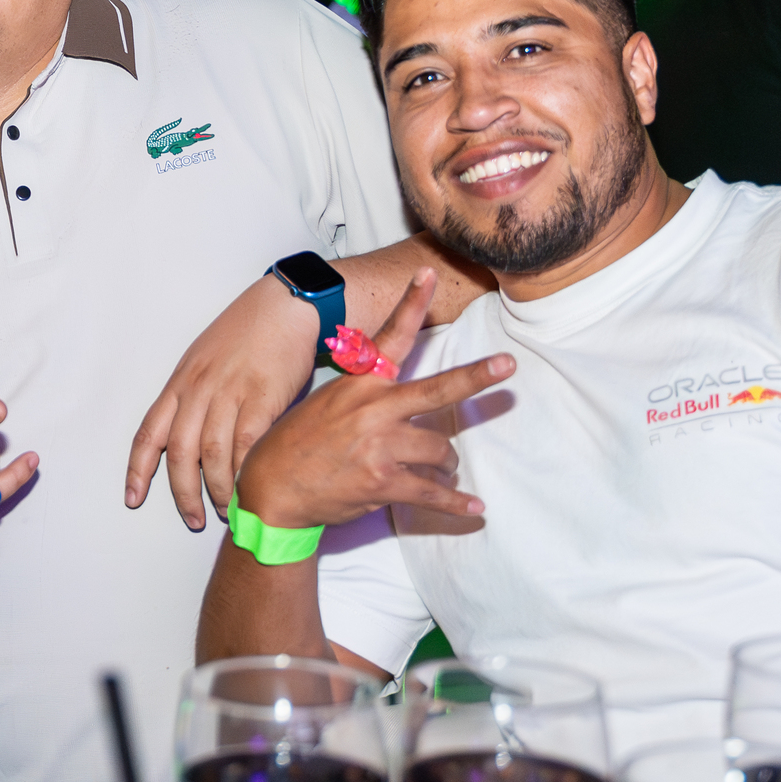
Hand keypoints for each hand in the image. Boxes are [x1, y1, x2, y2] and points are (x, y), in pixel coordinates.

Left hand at [127, 272, 322, 527]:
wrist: (286, 305)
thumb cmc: (247, 333)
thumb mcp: (205, 360)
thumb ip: (196, 399)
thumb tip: (196, 444)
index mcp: (180, 382)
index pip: (149, 433)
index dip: (138, 470)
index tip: (132, 498)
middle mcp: (198, 389)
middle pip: (180, 452)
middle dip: (183, 493)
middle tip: (194, 518)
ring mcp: (230, 392)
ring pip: (213, 454)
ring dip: (219, 490)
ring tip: (227, 510)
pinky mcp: (263, 397)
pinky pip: (248, 445)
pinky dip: (246, 473)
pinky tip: (250, 490)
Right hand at [232, 271, 513, 530]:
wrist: (272, 488)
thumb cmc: (298, 444)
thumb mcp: (326, 403)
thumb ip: (367, 396)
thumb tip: (406, 404)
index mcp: (360, 385)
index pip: (390, 337)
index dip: (412, 303)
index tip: (428, 273)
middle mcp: (373, 410)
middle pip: (438, 390)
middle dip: (477, 377)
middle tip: (508, 365)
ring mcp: (379, 446)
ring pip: (440, 451)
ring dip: (446, 463)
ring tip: (442, 469)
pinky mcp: (383, 482)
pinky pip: (433, 493)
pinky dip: (456, 504)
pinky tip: (473, 508)